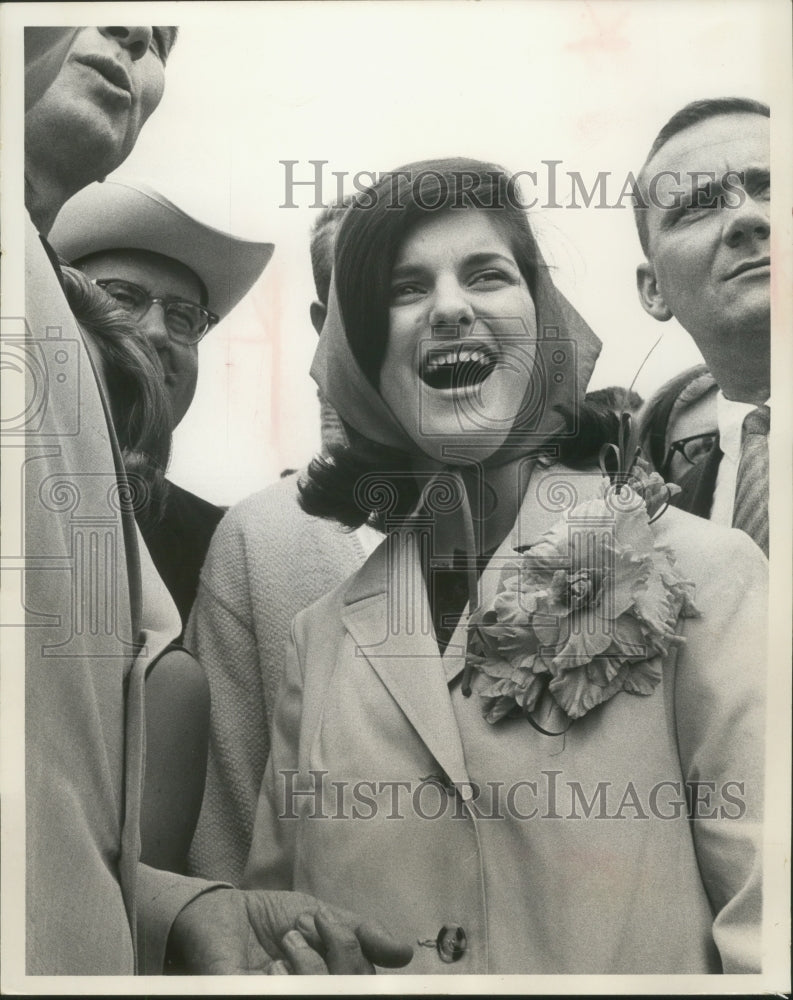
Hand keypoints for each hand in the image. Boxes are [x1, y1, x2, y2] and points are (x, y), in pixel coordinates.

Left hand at [165, 888, 412, 973]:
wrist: (218, 912)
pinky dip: (284, 982)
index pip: (363, 979)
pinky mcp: (254, 999)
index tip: (325, 922)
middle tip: (302, 928)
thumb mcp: (322, 916)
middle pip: (349, 984)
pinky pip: (289, 995)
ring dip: (307, 964)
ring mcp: (286, 996)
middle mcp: (313, 991)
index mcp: (331, 977)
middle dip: (334, 951)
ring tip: (284, 944)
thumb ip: (359, 932)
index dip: (352, 950)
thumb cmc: (267, 918)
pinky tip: (269, 968)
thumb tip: (404, 952)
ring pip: (321, 991)